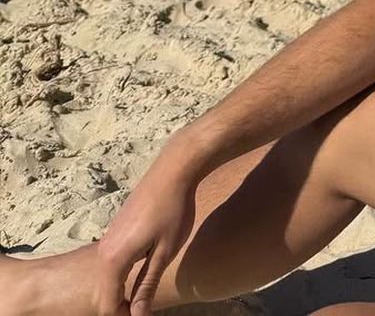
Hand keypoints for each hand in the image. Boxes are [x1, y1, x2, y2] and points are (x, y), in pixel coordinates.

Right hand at [92, 147, 198, 315]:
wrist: (173, 170)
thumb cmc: (173, 210)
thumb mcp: (164, 251)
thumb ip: (147, 285)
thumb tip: (136, 315)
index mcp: (113, 259)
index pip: (107, 303)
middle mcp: (104, 250)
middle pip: (104, 293)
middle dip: (120, 306)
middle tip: (143, 309)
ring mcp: (108, 238)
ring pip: (107, 277)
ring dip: (121, 291)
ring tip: (142, 298)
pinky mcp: (116, 229)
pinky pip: (112, 262)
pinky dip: (121, 275)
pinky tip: (141, 274)